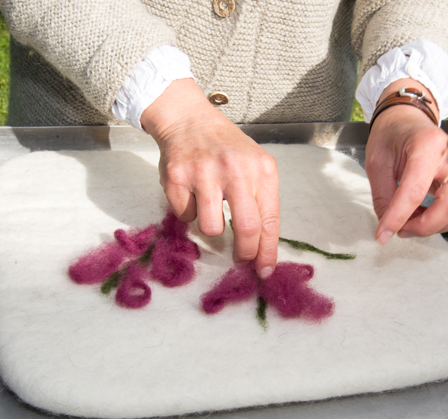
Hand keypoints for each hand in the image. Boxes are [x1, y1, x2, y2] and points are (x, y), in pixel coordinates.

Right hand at [141, 79, 279, 277]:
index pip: (270, 220)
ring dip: (211, 227)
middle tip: (239, 258)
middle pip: (246, 229)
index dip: (267, 251)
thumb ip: (260, 202)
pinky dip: (188, 211)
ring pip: (211, 227)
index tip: (264, 271)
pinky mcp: (177, 176)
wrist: (189, 119)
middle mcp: (236, 169)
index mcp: (262, 169)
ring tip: (210, 207)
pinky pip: (185, 215)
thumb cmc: (226, 149)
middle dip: (244, 253)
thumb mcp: (254, 166)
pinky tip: (191, 191)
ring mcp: (205, 172)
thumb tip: (261, 248)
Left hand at [365, 79, 447, 243]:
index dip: (398, 217)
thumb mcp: (377, 162)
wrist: (407, 119)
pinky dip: (440, 221)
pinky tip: (420, 215)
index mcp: (427, 145)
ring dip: (434, 225)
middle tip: (400, 228)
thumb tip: (389, 225)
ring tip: (409, 220)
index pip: (416, 191)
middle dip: (425, 225)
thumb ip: (383, 195)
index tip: (382, 234)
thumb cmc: (391, 135)